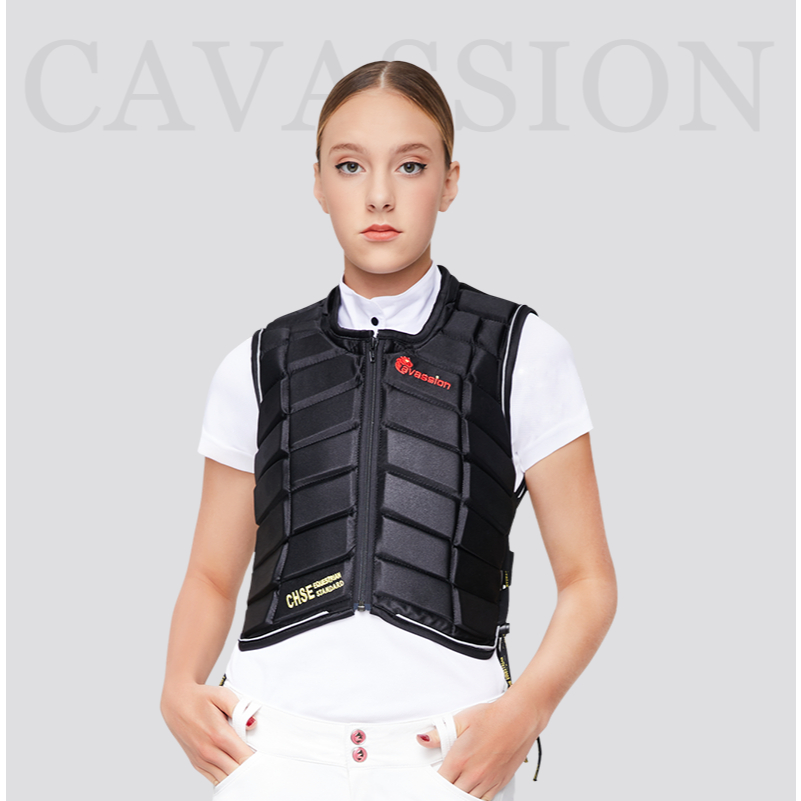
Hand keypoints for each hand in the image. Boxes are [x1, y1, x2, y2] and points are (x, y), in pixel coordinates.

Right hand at [160, 682, 257, 785]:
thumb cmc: (201, 697)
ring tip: (251, 769)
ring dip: (239, 775)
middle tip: (262, 764)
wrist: (176, 702)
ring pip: (225, 778)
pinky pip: (214, 779)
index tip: (266, 756)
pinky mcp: (196, 763)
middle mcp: (209, 751)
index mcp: (218, 734)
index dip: (258, 760)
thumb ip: (239, 709)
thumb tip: (254, 724)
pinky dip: (226, 778)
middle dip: (251, 770)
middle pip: (236, 771)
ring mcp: (201, 759)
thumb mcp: (222, 695)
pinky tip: (235, 771)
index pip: (244, 758)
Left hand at [416, 695, 543, 799]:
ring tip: (455, 786)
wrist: (520, 718)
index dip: (434, 782)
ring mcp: (488, 781)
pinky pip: (485, 800)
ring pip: (468, 799)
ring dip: (460, 794)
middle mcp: (473, 775)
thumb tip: (421, 739)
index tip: (432, 779)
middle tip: (443, 783)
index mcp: (460, 759)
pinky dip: (476, 798)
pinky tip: (472, 792)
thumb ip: (439, 734)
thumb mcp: (461, 720)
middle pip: (452, 794)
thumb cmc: (492, 716)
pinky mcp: (500, 782)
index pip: (440, 782)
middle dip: (445, 790)